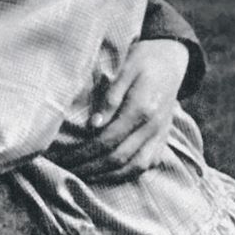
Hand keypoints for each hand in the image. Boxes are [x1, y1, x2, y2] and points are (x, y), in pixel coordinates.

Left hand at [55, 38, 188, 182]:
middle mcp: (153, 128)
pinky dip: (125, 174)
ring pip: (134, 167)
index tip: (63, 156)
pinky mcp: (162, 140)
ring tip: (81, 174)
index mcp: (142, 109)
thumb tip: (93, 125)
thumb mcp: (124, 69)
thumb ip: (110, 98)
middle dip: (90, 167)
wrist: (171, 59)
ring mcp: (160, 136)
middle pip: (118, 158)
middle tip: (65, 168)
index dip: (84, 152)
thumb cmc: (142, 60)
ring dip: (106, 175)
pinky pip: (146, 165)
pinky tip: (106, 174)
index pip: (108, 139)